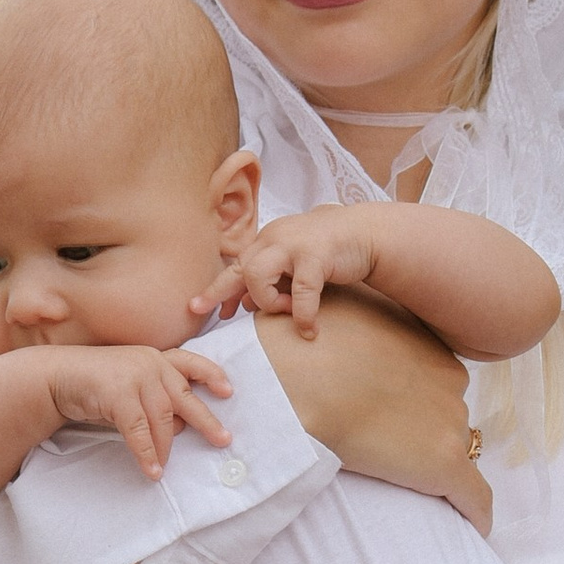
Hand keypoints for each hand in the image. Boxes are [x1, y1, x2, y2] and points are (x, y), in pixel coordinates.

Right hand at [40, 342, 230, 481]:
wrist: (55, 377)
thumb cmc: (95, 386)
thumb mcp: (131, 389)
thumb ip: (156, 404)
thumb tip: (181, 428)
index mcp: (155, 358)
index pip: (190, 363)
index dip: (212, 376)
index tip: (228, 392)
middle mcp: (149, 362)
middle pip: (184, 395)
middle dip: (205, 419)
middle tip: (223, 440)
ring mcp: (133, 375)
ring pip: (162, 417)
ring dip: (165, 447)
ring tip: (166, 467)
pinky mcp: (117, 393)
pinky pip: (138, 430)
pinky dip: (146, 452)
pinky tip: (152, 469)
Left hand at [215, 203, 383, 337]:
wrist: (364, 233)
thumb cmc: (327, 251)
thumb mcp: (292, 264)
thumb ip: (270, 279)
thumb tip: (241, 303)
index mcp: (266, 241)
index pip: (235, 265)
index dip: (217, 289)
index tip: (199, 307)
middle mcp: (274, 238)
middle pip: (240, 269)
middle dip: (222, 293)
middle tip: (218, 317)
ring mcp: (293, 245)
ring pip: (257, 276)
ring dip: (268, 302)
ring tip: (286, 311)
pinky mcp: (316, 255)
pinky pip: (300, 292)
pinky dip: (302, 315)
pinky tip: (309, 330)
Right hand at [256, 288, 491, 534]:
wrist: (294, 377)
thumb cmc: (300, 342)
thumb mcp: (337, 309)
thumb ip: (356, 316)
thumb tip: (341, 323)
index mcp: (426, 343)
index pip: (433, 376)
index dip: (411, 396)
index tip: (389, 411)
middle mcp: (449, 378)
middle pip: (446, 410)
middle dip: (423, 425)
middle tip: (386, 443)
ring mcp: (449, 422)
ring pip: (454, 449)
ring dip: (435, 462)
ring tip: (410, 485)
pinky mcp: (445, 466)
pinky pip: (475, 497)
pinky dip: (475, 512)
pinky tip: (474, 529)